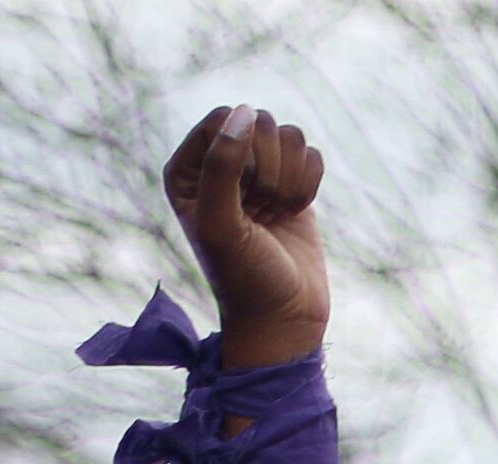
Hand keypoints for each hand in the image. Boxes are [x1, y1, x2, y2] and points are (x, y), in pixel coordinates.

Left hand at [164, 105, 330, 362]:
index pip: (224, 119)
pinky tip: (295, 214)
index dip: (243, 152)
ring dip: (292, 179)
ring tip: (277, 214)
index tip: (243, 197)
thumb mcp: (221, 224)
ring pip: (289, 137)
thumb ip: (223, 164)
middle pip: (259, 123)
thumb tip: (245, 112)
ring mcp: (258, 174)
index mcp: (187, 170)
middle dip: (271, 168)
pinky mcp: (292, 184)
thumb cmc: (244, 277)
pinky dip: (310, 185)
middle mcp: (220, 165)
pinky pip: (311, 155)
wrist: (284, 318)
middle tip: (262, 210)